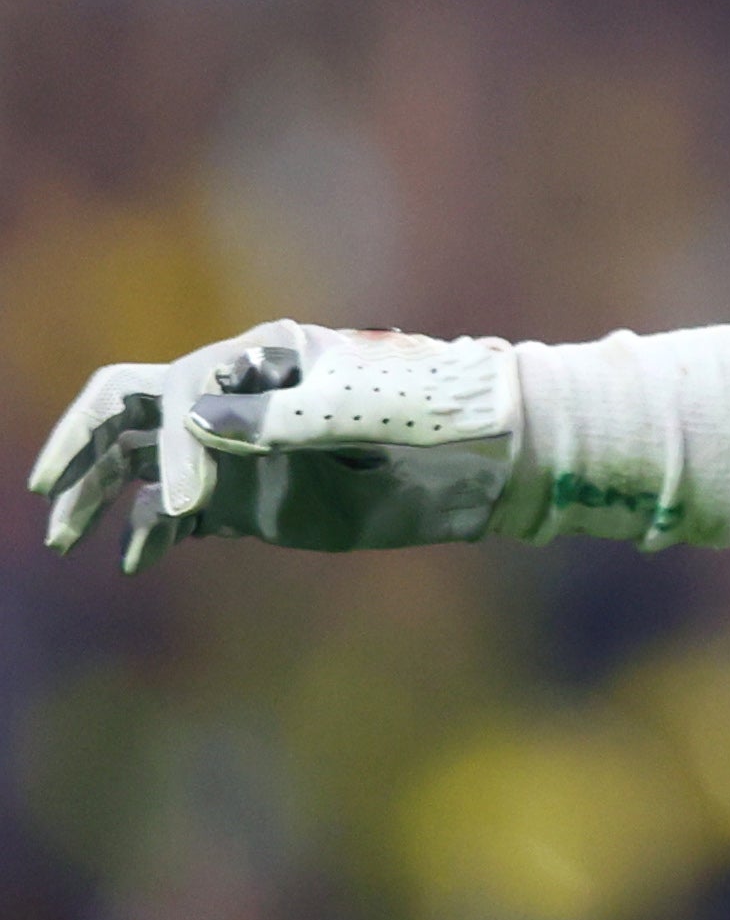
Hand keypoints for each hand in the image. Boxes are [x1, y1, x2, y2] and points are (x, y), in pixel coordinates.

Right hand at [32, 321, 528, 572]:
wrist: (490, 455)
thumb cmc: (437, 412)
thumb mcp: (363, 410)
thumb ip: (284, 415)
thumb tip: (194, 413)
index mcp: (266, 357)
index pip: (175, 386)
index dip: (164, 444)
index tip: (182, 509)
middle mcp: (241, 398)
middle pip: (133, 411)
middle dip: (83, 446)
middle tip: (49, 493)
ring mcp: (242, 451)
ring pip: (141, 463)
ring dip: (97, 495)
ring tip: (66, 538)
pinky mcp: (251, 499)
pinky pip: (176, 516)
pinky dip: (147, 535)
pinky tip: (134, 562)